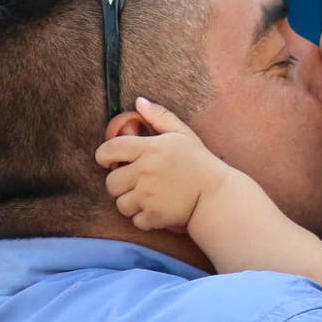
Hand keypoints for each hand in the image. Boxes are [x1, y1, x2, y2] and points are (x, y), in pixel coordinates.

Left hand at [95, 98, 233, 231]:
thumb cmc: (198, 162)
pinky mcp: (153, 215)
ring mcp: (148, 194)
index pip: (110, 149)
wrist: (217, 194)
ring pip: (121, 203)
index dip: (104, 156)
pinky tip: (160, 208)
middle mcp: (146, 170)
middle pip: (111, 182)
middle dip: (122, 183)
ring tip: (152, 196)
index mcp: (150, 148)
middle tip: (140, 182)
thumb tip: (139, 101)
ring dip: (132, 202)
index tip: (111, 160)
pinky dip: (145, 217)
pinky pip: (135, 220)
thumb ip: (160, 116)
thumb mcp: (182, 134)